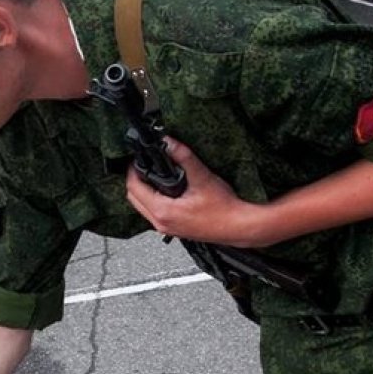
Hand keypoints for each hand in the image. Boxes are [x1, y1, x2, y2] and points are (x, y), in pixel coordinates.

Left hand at [125, 138, 260, 245]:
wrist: (239, 226)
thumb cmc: (225, 208)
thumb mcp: (202, 177)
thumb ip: (183, 157)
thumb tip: (169, 143)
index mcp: (164, 212)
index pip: (134, 188)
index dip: (133, 170)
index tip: (138, 159)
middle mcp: (162, 223)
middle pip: (134, 199)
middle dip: (136, 180)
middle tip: (143, 165)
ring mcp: (168, 229)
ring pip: (143, 208)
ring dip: (144, 191)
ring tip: (154, 175)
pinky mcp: (175, 230)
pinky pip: (154, 214)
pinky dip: (154, 201)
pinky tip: (166, 191)